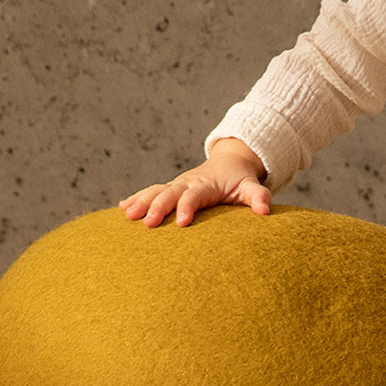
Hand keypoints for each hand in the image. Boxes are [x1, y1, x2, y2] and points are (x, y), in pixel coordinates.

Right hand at [118, 138, 270, 226]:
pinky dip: (136, 198)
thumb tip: (264, 210)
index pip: (194, 196)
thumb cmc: (241, 180)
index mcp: (206, 184)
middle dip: (157, 207)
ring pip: (156, 191)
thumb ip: (258, 197)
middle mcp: (187, 182)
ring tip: (126, 214)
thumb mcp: (251, 186)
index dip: (187, 207)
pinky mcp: (171, 188)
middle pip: (169, 193)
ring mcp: (177, 185)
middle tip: (145, 223)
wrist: (230, 162)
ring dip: (140, 202)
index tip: (181, 222)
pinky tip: (121, 208)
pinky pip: (151, 192)